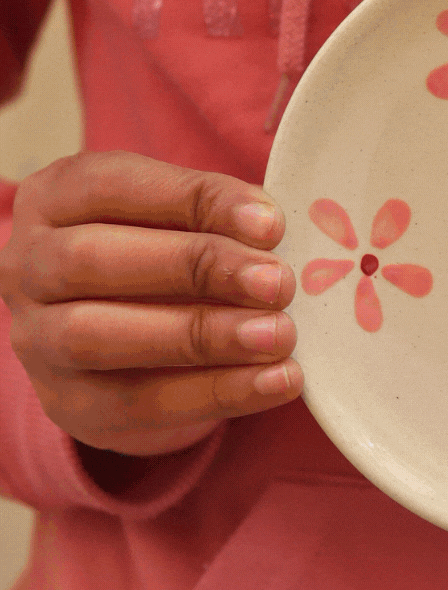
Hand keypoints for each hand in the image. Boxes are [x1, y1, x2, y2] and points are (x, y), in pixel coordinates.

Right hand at [0, 151, 302, 460]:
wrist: (125, 352)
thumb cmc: (158, 261)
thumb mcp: (174, 221)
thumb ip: (211, 217)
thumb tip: (270, 230)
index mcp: (53, 199)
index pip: (111, 186)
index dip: (192, 200)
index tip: (269, 224)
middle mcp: (27, 266)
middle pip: (93, 260)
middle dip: (195, 269)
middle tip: (276, 283)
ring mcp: (37, 339)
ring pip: (99, 336)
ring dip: (200, 336)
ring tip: (278, 335)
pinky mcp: (69, 403)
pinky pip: (136, 402)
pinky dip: (215, 392)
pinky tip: (275, 381)